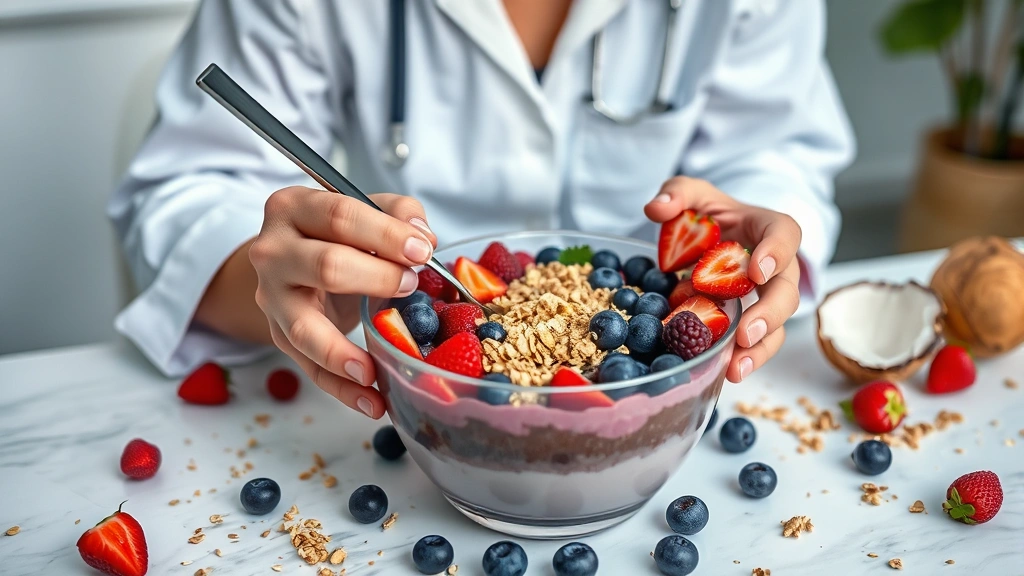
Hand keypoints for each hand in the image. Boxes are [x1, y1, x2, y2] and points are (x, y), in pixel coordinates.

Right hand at [248, 186, 436, 416]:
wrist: (293, 261)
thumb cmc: (337, 234)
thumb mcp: (365, 211)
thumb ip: (397, 212)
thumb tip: (421, 237)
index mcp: (293, 208)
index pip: (339, 216)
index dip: (385, 234)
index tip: (421, 252)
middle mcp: (272, 251)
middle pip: (325, 266)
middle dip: (377, 279)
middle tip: (410, 286)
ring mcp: (270, 298)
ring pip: (305, 328)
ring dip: (345, 352)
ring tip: (377, 368)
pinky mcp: (278, 335)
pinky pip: (309, 367)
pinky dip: (341, 389)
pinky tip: (371, 402)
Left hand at [644, 177, 801, 382]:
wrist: (713, 236)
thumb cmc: (710, 214)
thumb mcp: (692, 195)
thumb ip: (678, 193)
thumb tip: (656, 208)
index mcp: (767, 227)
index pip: (785, 234)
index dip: (776, 252)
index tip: (756, 272)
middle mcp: (774, 265)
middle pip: (786, 290)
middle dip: (770, 314)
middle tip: (747, 333)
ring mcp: (763, 296)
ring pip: (776, 325)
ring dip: (760, 349)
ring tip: (736, 369)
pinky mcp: (749, 318)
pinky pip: (756, 342)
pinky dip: (744, 359)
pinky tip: (726, 373)